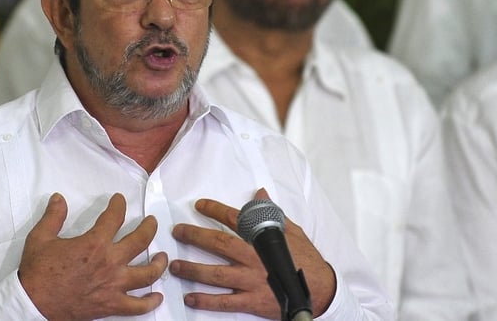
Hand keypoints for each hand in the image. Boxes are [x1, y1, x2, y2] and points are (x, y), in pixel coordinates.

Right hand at [19, 193, 167, 319]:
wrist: (34, 304)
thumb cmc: (38, 272)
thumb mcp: (40, 238)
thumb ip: (53, 216)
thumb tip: (58, 198)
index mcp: (95, 243)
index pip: (115, 217)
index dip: (119, 205)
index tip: (119, 200)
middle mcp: (110, 263)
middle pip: (140, 240)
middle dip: (149, 227)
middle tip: (151, 222)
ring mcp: (114, 285)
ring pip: (147, 273)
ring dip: (159, 263)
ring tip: (162, 257)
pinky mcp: (112, 305)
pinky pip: (138, 306)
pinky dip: (150, 302)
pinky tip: (157, 297)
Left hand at [170, 188, 335, 317]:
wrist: (321, 291)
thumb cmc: (306, 260)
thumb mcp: (292, 231)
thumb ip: (273, 213)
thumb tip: (260, 193)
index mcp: (262, 239)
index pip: (234, 219)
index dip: (214, 210)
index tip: (199, 205)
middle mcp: (253, 258)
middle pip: (218, 244)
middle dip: (194, 236)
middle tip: (177, 231)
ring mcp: (251, 281)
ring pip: (215, 274)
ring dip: (192, 269)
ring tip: (174, 266)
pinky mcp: (253, 301)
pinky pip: (224, 302)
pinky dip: (206, 301)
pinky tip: (190, 298)